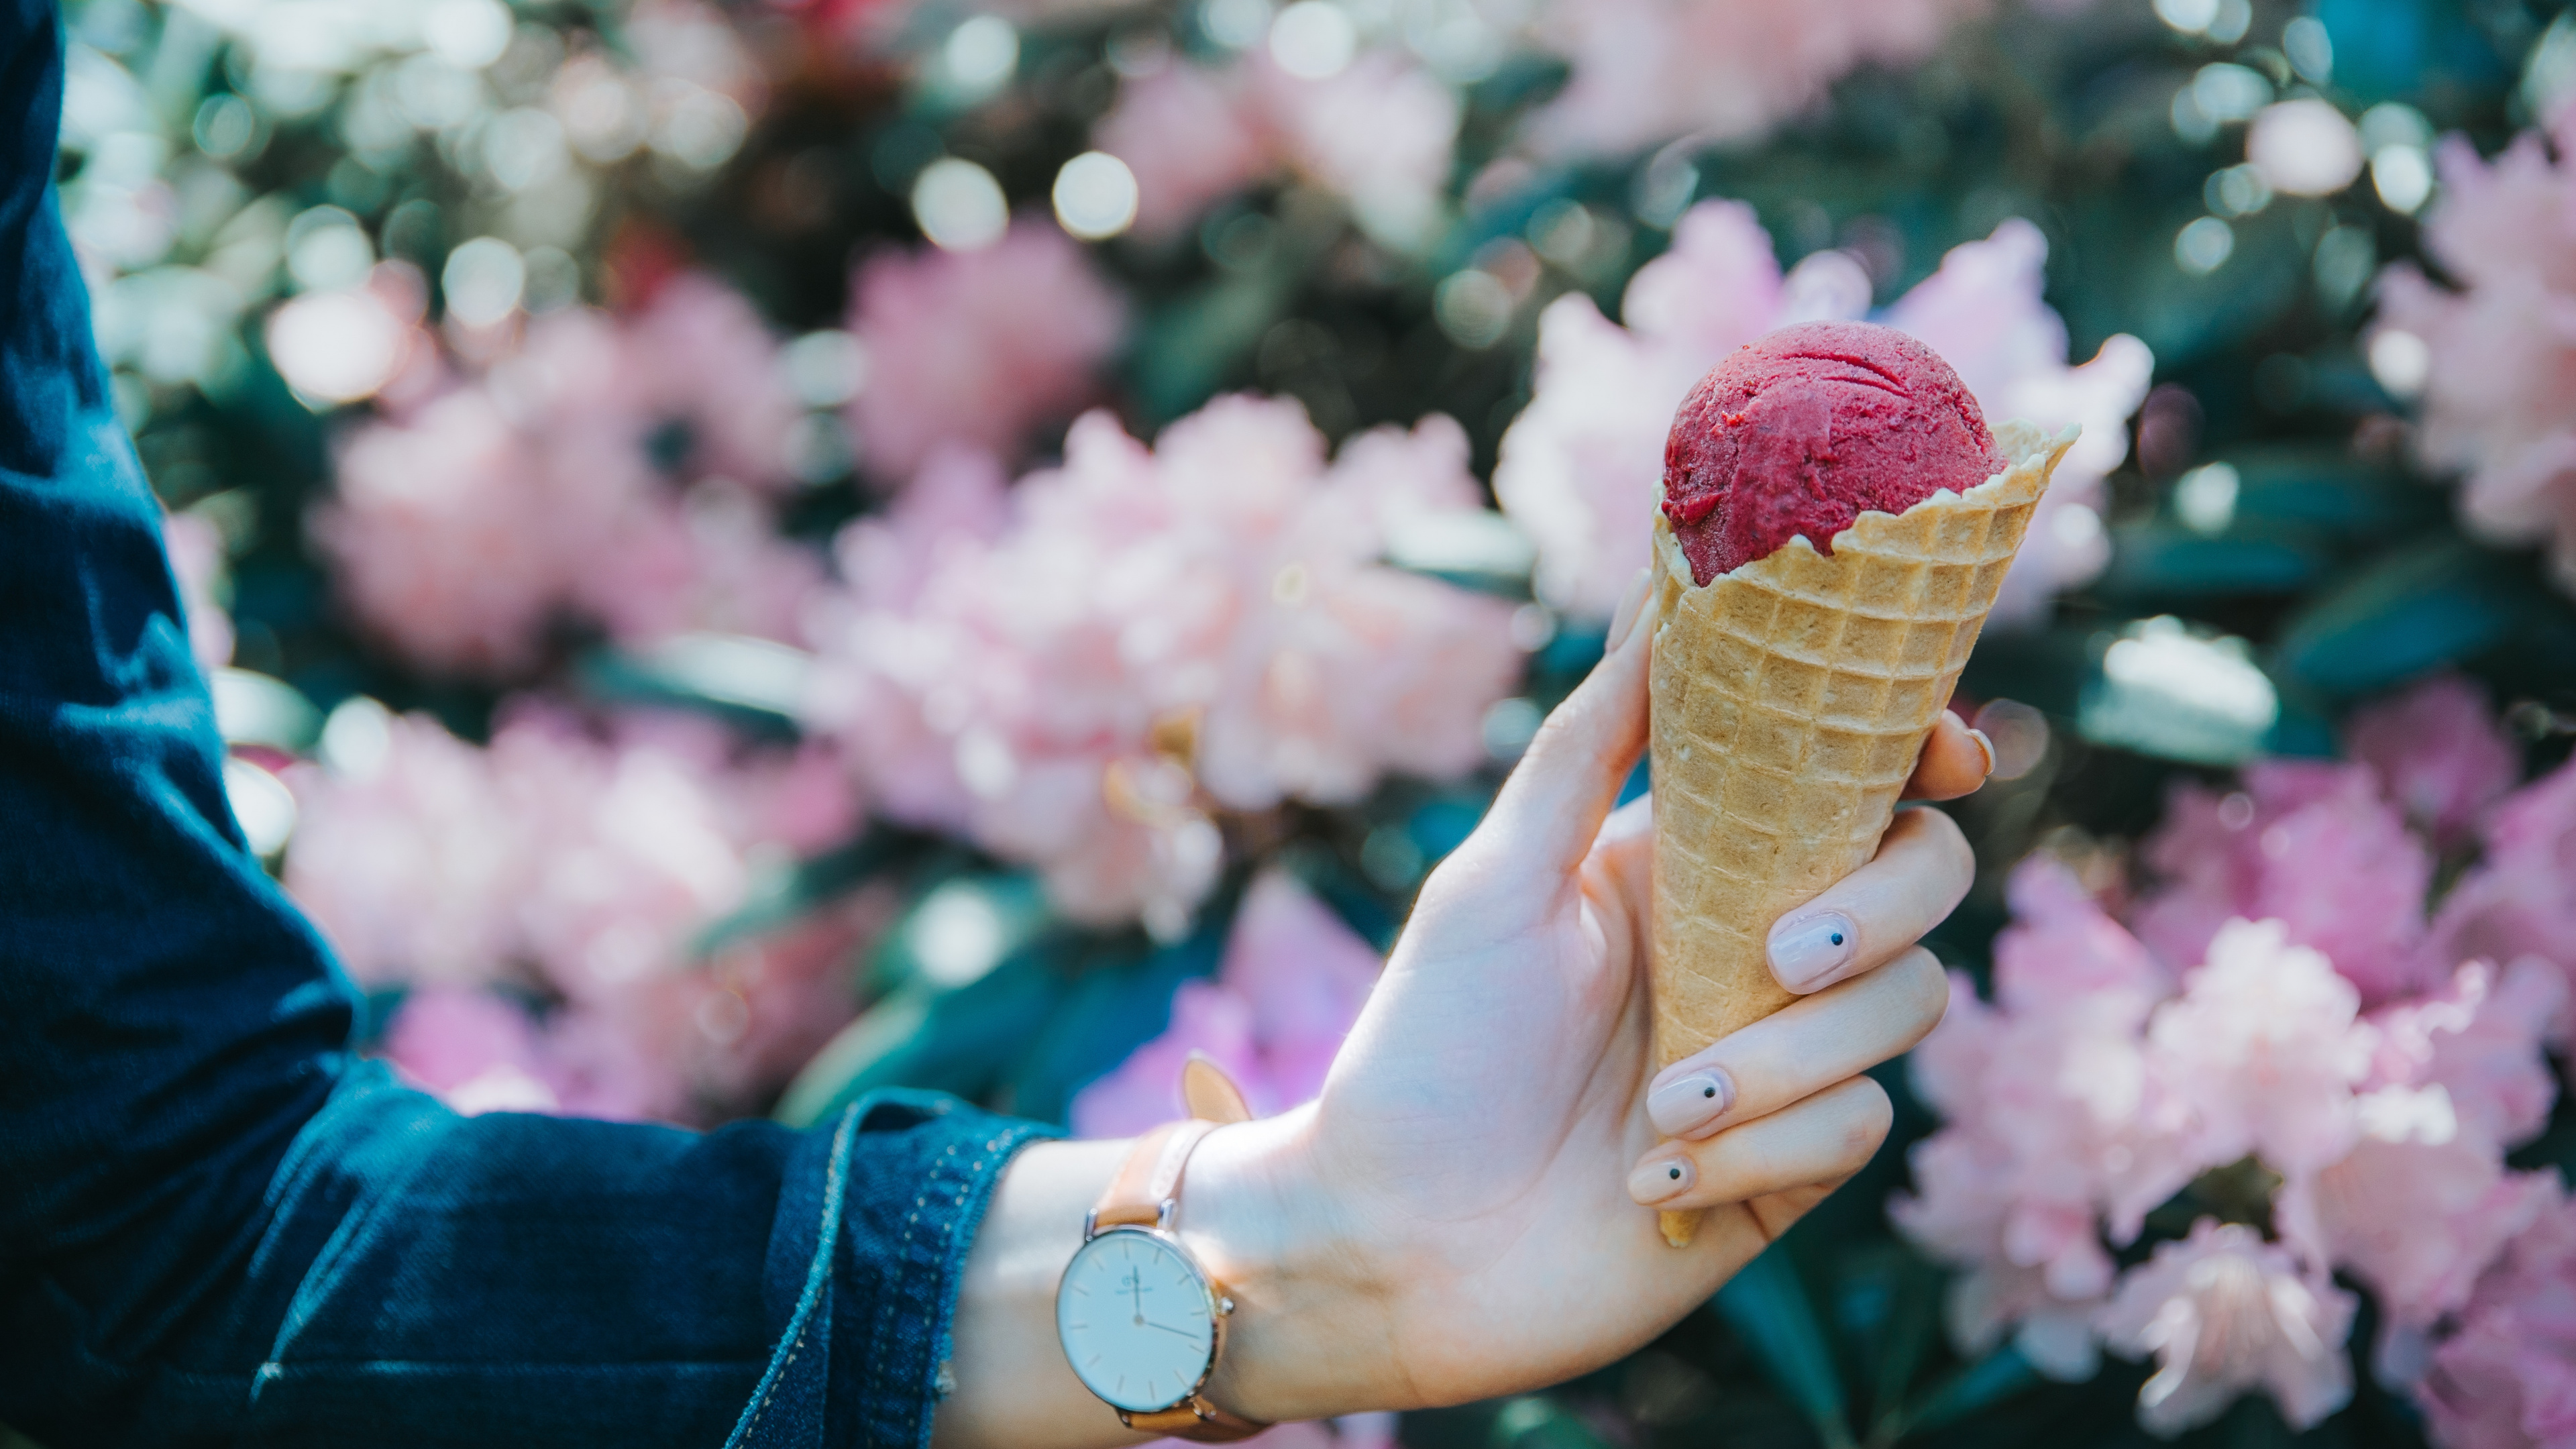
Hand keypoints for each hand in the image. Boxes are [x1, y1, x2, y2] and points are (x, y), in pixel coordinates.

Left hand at [1194, 569, 1977, 1419]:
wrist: (1391, 1240)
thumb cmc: (1424, 1049)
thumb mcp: (1496, 877)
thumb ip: (1592, 743)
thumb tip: (1662, 595)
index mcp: (1692, 860)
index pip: (1854, 781)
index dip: (1921, 751)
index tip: (1939, 749)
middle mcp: (1755, 946)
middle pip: (1922, 879)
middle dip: (1877, 909)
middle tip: (1777, 960)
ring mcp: (1784, 1059)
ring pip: (1905, 1008)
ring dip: (1787, 1059)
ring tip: (1662, 1106)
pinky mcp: (1790, 1167)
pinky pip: (1858, 1128)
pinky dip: (1767, 1147)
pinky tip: (1657, 1178)